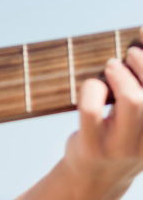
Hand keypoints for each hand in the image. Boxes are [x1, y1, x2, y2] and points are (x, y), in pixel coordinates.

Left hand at [62, 36, 142, 198]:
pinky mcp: (94, 146)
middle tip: (127, 55)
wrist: (93, 179)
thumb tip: (138, 54)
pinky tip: (93, 85)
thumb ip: (140, 99)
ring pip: (133, 101)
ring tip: (111, 67)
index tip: (141, 50)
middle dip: (142, 66)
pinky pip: (92, 110)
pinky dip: (92, 88)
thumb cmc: (118, 139)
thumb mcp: (138, 126)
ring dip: (120, 75)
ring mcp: (122, 146)